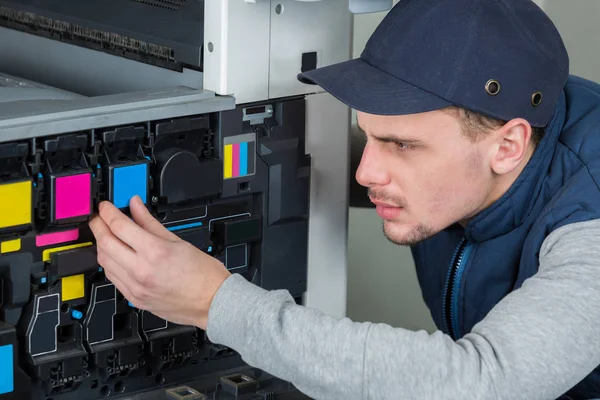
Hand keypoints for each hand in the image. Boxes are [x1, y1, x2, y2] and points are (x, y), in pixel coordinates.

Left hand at [88, 196, 230, 329]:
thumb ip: (150, 223)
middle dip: (98, 226)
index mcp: (155, 252)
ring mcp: (136, 287)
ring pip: (104, 262)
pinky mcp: (134, 298)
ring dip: (102, 245)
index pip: (119, 226)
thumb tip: (136, 206)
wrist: (212, 302)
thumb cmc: (204, 275)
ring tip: (107, 235)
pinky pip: (112, 278)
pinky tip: (116, 256)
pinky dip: (110, 263)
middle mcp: (141, 271)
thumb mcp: (178, 241)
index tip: (106, 206)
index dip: (107, 212)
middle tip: (99, 218)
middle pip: (105, 243)